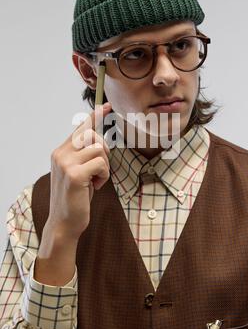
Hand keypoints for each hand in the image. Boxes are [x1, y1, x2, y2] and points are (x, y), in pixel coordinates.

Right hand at [46, 102, 111, 240]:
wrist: (64, 223)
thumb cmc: (75, 198)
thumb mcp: (77, 172)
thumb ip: (83, 156)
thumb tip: (98, 140)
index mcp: (60, 152)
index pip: (80, 128)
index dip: (95, 116)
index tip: (107, 105)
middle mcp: (60, 154)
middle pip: (93, 135)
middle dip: (104, 151)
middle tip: (100, 170)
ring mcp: (66, 163)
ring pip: (99, 149)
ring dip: (104, 166)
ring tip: (96, 181)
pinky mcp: (75, 174)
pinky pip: (101, 163)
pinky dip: (104, 175)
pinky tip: (96, 186)